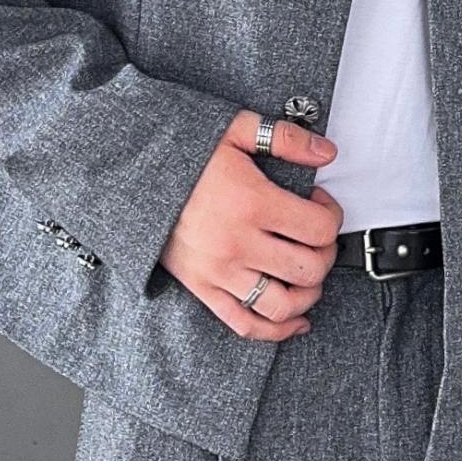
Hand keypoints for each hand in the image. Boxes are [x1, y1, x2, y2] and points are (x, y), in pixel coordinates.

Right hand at [160, 109, 342, 339]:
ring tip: (308, 276)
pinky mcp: (202, 288)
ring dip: (308, 295)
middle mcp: (237, 243)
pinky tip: (296, 320)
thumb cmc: (181, 153)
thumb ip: (284, 138)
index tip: (321, 206)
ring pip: (283, 305)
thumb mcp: (233, 129)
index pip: (319, 229)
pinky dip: (276, 331)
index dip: (332, 217)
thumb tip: (327, 152)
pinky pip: (245, 324)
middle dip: (325, 255)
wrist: (129, 176)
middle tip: (317, 239)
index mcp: (251, 202)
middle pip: (309, 269)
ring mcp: (219, 271)